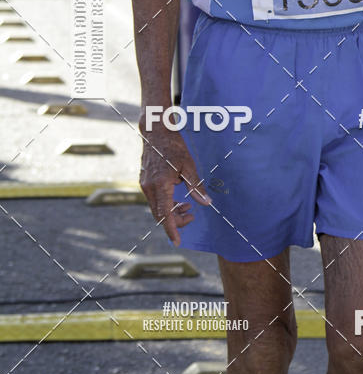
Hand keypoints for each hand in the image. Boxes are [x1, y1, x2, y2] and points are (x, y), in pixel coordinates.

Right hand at [139, 108, 210, 246]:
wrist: (156, 131)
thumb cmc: (173, 146)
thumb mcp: (189, 165)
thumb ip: (196, 186)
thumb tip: (206, 203)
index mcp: (160, 184)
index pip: (165, 214)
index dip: (172, 230)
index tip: (178, 242)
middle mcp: (149, 187)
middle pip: (160, 215)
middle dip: (176, 221)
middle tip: (192, 217)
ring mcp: (145, 185)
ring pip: (157, 208)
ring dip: (172, 212)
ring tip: (187, 207)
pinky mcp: (145, 182)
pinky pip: (155, 200)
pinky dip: (166, 204)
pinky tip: (178, 198)